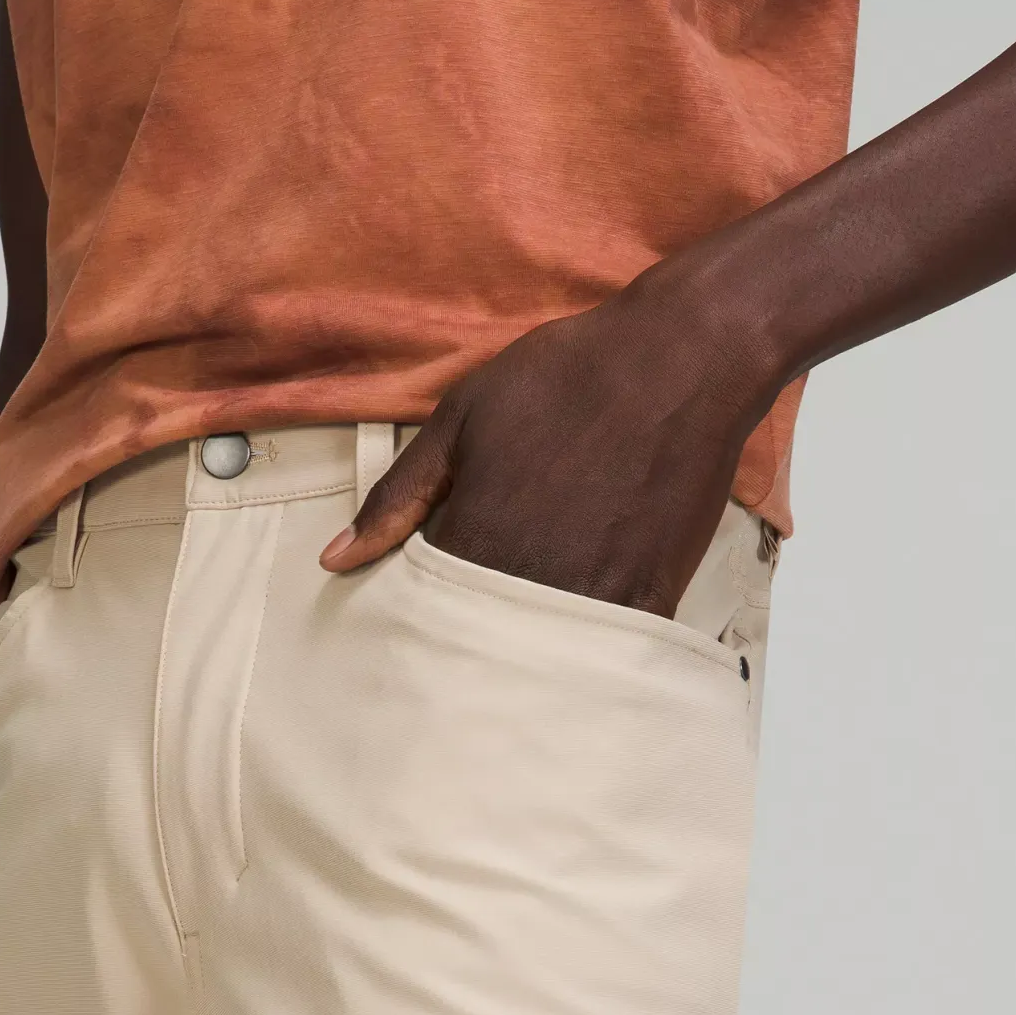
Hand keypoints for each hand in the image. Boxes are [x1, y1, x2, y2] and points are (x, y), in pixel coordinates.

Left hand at [320, 257, 781, 614]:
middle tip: (453, 645)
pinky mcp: (649, 596)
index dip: (412, 617)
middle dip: (461, 646)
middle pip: (476, 642)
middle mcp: (528, 576)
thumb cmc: (564, 378)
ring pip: (536, 655)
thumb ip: (396, 497)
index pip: (420, 610)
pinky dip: (579, 652)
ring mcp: (592, 592)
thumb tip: (334, 559)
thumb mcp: (461, 420)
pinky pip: (602, 649)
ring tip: (504, 650)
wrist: (681, 359)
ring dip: (518, 656)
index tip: (407, 619)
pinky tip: (565, 645)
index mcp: (472, 537)